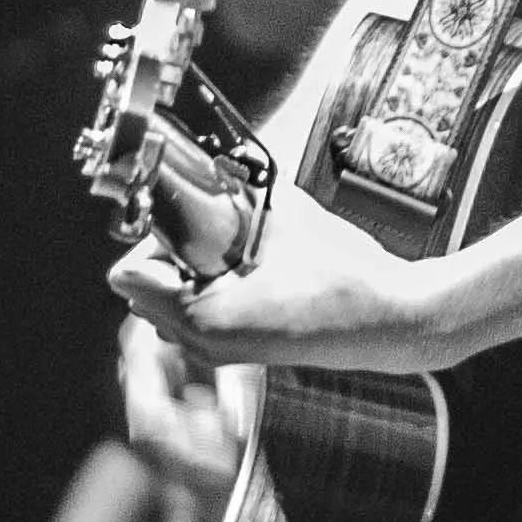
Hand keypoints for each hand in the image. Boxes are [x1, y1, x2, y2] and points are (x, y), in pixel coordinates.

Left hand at [110, 174, 446, 380]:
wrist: (391, 321)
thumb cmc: (347, 279)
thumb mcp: (287, 220)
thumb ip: (238, 196)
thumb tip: (208, 168)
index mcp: (205, 316)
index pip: (130, 275)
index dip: (154, 235)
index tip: (187, 216)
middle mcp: (203, 343)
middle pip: (143, 290)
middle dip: (168, 254)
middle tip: (214, 231)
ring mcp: (220, 353)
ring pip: (165, 307)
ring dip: (186, 274)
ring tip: (235, 253)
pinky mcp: (239, 352)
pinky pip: (194, 318)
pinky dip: (206, 290)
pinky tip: (249, 272)